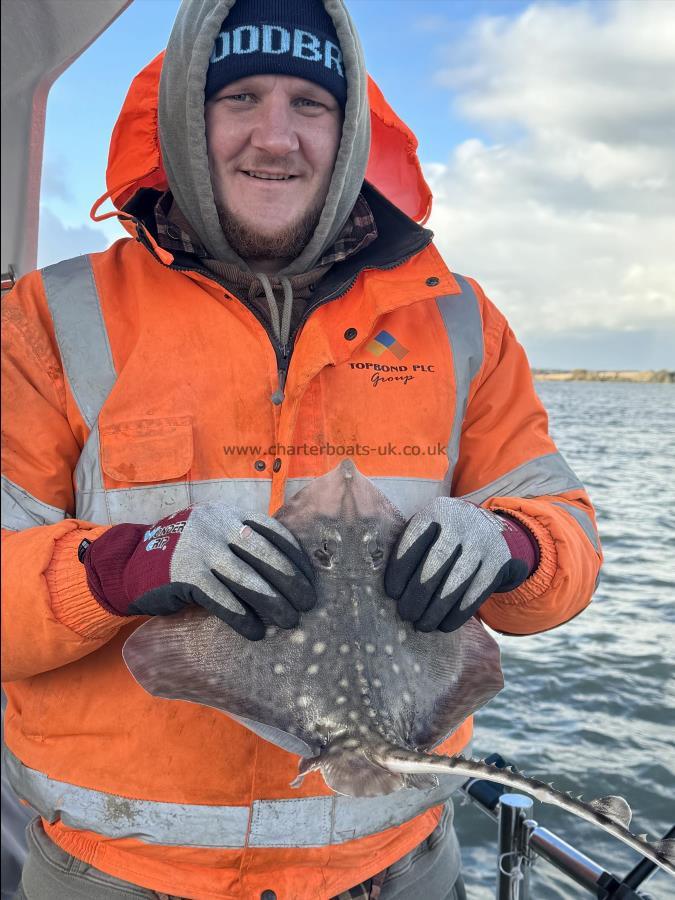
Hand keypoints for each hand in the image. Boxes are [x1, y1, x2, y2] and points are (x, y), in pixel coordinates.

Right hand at [81, 505, 315, 640]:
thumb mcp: (214, 537)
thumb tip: (289, 575)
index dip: (295, 557)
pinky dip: (241, 617)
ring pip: (246, 578)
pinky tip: (255, 632)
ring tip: (289, 621)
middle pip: (264, 555)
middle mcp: (217, 525)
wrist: (130, 563)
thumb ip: (242, 545)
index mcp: (229, 514)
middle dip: (290, 581)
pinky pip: (221, 599)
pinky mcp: (184, 574)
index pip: (273, 531)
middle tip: (308, 604)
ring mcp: (200, 548)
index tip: (312, 578)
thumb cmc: (184, 556)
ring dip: (272, 602)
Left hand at [384, 498, 533, 633]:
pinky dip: (458, 613)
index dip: (400, 570)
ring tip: (422, 625)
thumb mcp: (430, 528)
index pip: (413, 541)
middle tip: (406, 614)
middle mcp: (461, 523)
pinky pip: (476, 593)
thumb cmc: (446, 536)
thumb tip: (389, 589)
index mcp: (436, 511)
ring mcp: (482, 543)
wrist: (493, 530)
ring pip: (455, 583)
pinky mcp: (498, 562)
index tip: (391, 594)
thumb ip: (410, 546)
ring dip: (436, 609)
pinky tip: (445, 625)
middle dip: (417, 595)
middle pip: (434, 565)